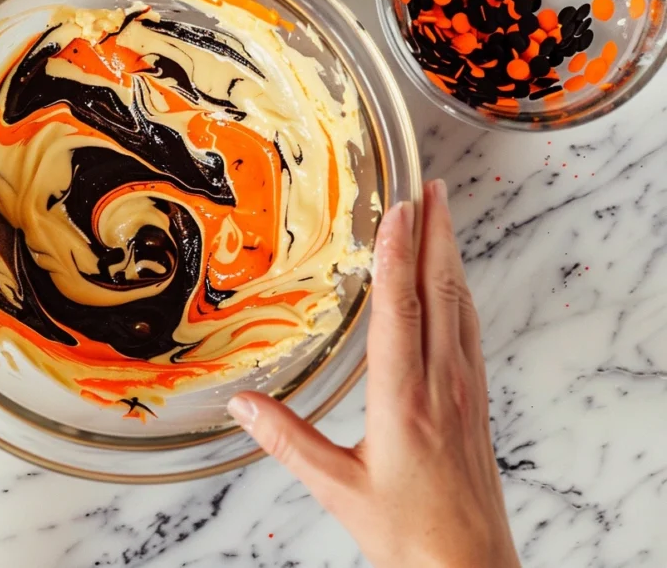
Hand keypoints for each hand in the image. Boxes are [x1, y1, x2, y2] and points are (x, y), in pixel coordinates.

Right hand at [229, 179, 519, 567]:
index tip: (400, 208)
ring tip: (443, 215)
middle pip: (442, 292)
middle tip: (432, 186)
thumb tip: (241, 406)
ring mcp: (466, 389)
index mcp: (403, 399)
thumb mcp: (336, 488)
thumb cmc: (409, 533)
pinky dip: (460, 291)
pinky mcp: (476, 400)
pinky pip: (470, 329)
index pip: (402, 309)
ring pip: (461, 306)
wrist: (470, 567)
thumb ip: (287, 442)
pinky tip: (454, 282)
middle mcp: (442, 384)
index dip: (400, 253)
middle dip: (437, 233)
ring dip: (451, 255)